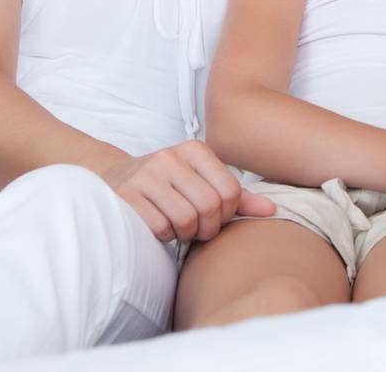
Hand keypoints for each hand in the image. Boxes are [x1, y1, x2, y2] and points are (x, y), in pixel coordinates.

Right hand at [100, 140, 275, 242]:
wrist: (113, 180)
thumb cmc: (168, 185)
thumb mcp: (201, 181)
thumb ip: (236, 196)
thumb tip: (272, 210)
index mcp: (195, 150)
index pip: (230, 191)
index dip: (227, 214)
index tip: (216, 218)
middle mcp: (170, 157)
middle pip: (210, 206)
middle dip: (207, 228)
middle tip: (198, 230)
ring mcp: (145, 174)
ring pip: (186, 218)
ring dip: (185, 233)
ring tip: (179, 228)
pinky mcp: (126, 196)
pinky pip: (160, 227)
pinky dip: (165, 235)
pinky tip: (160, 227)